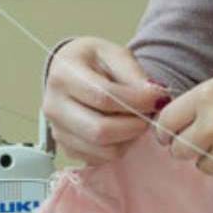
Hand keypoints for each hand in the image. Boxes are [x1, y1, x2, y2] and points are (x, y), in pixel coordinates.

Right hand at [40, 37, 169, 165]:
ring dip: (128, 139)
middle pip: (100, 130)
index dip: (136, 101)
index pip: (103, 96)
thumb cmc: (93, 62)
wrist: (71, 72)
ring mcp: (57, 130)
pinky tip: (121, 129)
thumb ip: (134, 73)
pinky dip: (118, 148)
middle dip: (134, 125)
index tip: (158, 98)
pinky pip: (99, 159)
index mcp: (63, 75)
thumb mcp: (114, 53)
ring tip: (135, 119)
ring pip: (102, 149)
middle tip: (149, 114)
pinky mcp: (65, 147)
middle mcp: (54, 106)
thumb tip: (155, 96)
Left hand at [152, 66, 212, 177]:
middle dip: (186, 146)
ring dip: (209, 158)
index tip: (173, 131)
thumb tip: (185, 123)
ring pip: (201, 166)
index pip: (165, 121)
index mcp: (207, 96)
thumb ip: (207, 104)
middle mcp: (212, 124)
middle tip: (201, 140)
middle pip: (177, 149)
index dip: (168, 128)